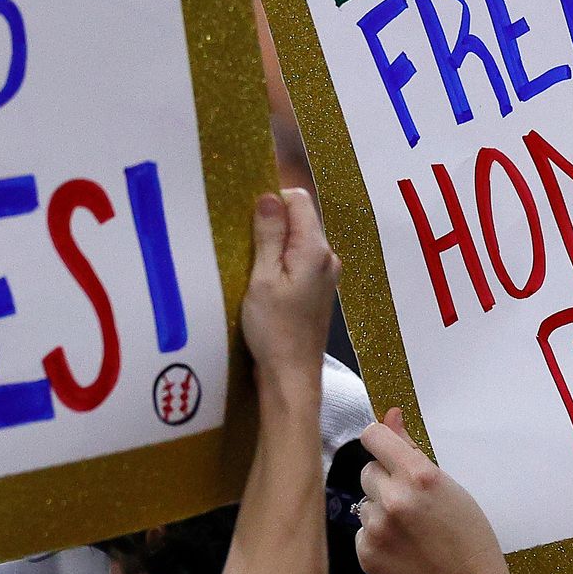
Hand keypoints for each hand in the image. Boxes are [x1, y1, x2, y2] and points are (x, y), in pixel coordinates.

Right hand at [240, 189, 338, 390]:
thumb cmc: (274, 330)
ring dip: (274, 247)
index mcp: (315, 250)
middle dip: (272, 225)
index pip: (298, 200)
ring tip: (252, 269)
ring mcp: (325, 276)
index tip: (249, 222)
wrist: (291, 375)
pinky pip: (299, 263)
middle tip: (245, 247)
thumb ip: (268, 235)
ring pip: (298, 242)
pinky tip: (264, 284)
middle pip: (299, 220)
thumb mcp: (263, 278)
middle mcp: (327, 258)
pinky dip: (281, 264)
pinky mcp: (318, 291)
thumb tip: (268, 197)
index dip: (272, 202)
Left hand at [354, 409, 513, 573]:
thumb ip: (413, 451)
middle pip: (367, 470)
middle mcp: (393, 499)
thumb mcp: (451, 487)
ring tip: (409, 530)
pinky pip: (362, 530)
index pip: (373, 436)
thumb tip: (389, 416)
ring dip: (380, 510)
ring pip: (364, 502)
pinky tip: (401, 548)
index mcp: (419, 476)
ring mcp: (376, 528)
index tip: (387, 450)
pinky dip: (376, 536)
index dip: (380, 441)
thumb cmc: (469, 538)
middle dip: (384, 480)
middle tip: (410, 502)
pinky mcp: (365, 553)